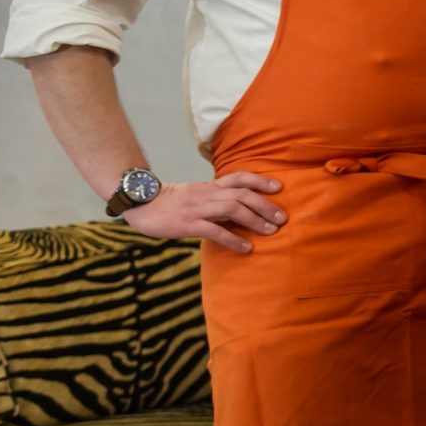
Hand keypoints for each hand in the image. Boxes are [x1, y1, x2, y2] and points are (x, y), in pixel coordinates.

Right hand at [124, 173, 285, 254]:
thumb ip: (217, 199)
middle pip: (242, 194)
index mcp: (210, 186)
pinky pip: (215, 231)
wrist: (142, 204)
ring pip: (232, 209)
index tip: (278, 186)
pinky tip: (246, 248)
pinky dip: (233, 239)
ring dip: (255, 220)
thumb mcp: (197, 195)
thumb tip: (241, 210)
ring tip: (271, 231)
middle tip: (282, 218)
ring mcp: (198, 208)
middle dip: (265, 205)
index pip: (239, 177)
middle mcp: (208, 194)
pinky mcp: (188, 224)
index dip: (260, 180)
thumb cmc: (172, 202)